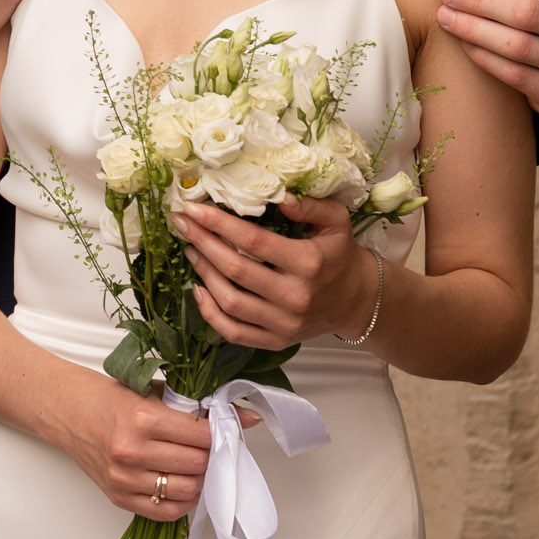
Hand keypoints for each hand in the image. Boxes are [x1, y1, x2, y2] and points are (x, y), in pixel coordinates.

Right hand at [46, 370, 214, 520]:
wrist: (70, 413)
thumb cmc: (111, 400)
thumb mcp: (153, 392)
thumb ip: (196, 405)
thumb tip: (247, 417)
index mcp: (142, 419)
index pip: (201, 435)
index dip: (219, 432)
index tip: (224, 428)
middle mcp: (133, 452)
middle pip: (197, 464)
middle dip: (210, 454)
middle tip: (209, 445)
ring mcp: (125, 479)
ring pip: (187, 490)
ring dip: (199, 478)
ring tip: (195, 464)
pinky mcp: (119, 498)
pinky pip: (166, 512)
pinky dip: (183, 500)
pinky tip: (182, 483)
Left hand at [173, 196, 376, 350]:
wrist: (356, 300)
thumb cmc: (339, 254)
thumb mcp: (337, 221)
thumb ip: (311, 205)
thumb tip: (279, 196)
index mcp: (308, 263)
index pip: (253, 241)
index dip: (218, 224)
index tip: (193, 209)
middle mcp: (294, 297)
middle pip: (235, 270)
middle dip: (202, 243)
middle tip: (182, 224)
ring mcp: (284, 324)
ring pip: (230, 301)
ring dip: (203, 273)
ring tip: (191, 249)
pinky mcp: (276, 341)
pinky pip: (234, 332)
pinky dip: (210, 313)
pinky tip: (198, 289)